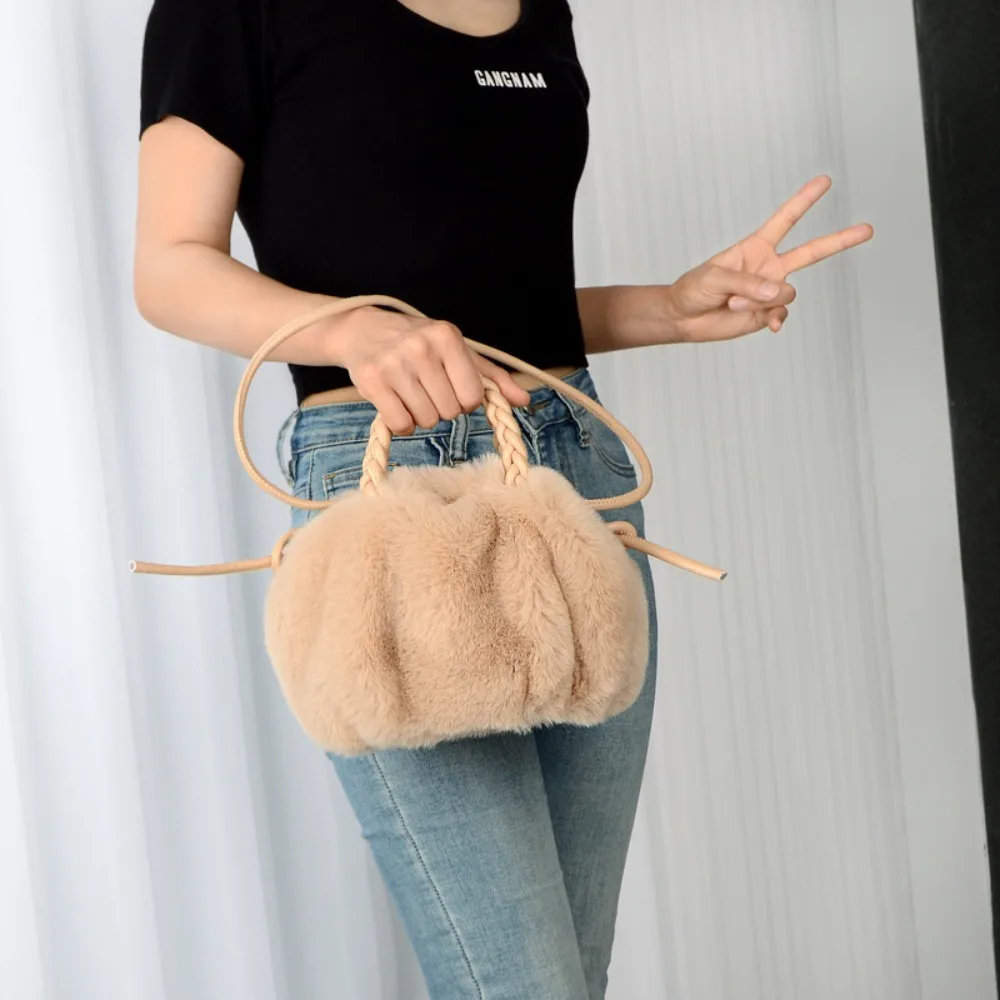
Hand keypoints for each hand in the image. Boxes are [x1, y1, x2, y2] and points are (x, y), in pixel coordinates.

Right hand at [326, 306, 531, 434]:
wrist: (363, 330)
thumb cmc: (418, 343)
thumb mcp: (457, 351)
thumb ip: (492, 377)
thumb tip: (524, 401)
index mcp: (447, 336)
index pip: (473, 395)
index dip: (464, 400)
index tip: (450, 388)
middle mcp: (421, 347)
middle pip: (450, 411)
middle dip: (441, 407)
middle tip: (425, 388)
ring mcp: (394, 364)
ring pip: (425, 420)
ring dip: (420, 416)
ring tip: (409, 393)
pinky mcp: (371, 381)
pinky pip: (400, 424)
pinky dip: (400, 423)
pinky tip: (395, 403)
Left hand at [665, 175, 873, 342]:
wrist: (684, 318)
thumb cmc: (695, 289)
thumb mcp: (715, 278)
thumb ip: (747, 283)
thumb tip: (779, 293)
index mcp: (756, 247)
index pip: (786, 219)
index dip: (804, 200)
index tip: (825, 181)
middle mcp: (770, 267)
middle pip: (812, 252)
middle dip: (840, 240)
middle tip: (868, 229)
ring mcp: (771, 292)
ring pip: (788, 293)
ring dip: (760, 300)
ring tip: (733, 303)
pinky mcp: (767, 315)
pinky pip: (782, 315)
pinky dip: (775, 319)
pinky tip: (769, 325)